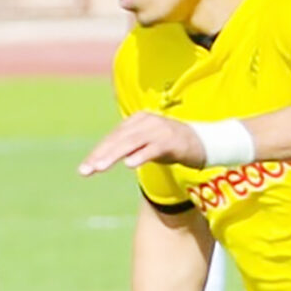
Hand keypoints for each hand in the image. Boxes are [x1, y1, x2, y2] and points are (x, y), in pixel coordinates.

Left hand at [79, 111, 203, 177]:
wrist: (205, 142)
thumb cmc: (172, 145)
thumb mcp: (146, 143)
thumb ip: (127, 146)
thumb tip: (102, 157)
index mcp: (137, 120)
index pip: (113, 137)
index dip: (97, 152)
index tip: (84, 169)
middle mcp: (146, 122)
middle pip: (118, 139)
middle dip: (100, 155)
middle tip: (86, 170)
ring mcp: (159, 130)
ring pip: (130, 143)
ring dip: (113, 156)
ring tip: (99, 168)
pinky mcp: (171, 141)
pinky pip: (152, 149)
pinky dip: (140, 156)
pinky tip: (128, 164)